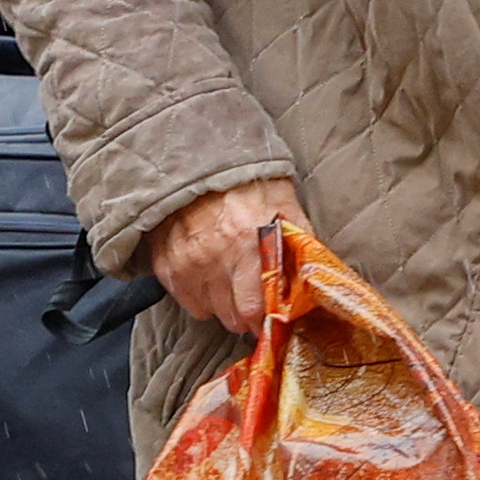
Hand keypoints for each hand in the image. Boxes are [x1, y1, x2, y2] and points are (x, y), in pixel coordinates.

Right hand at [147, 175, 303, 335]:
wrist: (203, 161)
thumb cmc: (251, 184)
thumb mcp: (286, 208)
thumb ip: (300, 246)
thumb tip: (314, 280)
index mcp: (246, 244)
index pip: (252, 309)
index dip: (264, 318)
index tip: (269, 316)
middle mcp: (212, 258)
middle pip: (230, 317)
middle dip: (245, 314)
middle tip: (252, 297)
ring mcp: (185, 262)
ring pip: (208, 312)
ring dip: (222, 304)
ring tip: (230, 282)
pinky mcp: (165, 263)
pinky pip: (185, 301)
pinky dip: (198, 296)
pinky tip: (209, 277)